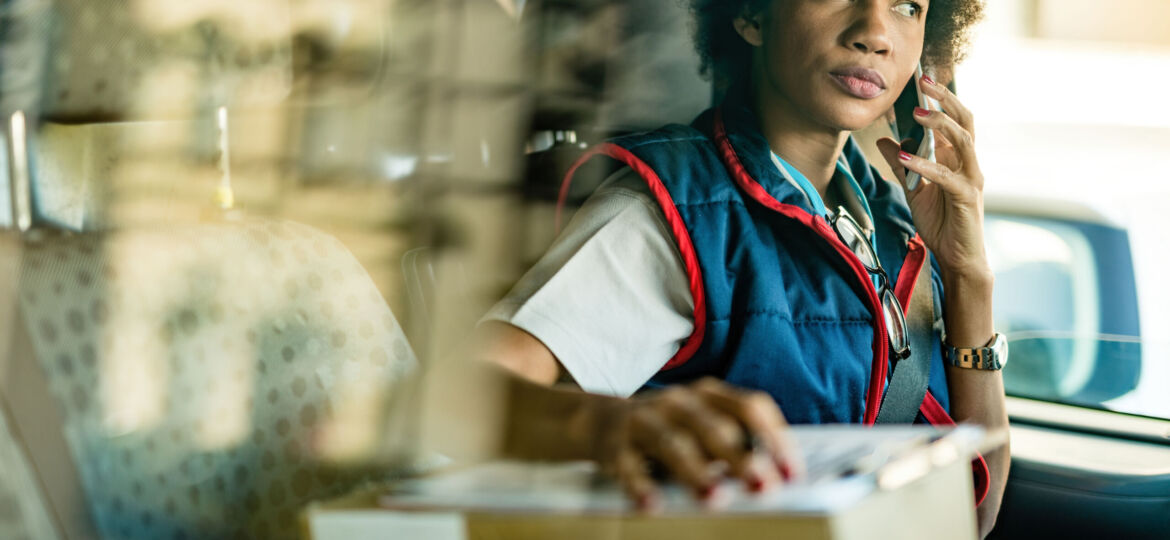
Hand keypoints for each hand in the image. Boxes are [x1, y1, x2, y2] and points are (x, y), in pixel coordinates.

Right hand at [591, 378, 802, 510]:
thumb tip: (775, 479)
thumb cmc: (669, 430)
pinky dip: (640, 485)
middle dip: (741, 458)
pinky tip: (652, 505)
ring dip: (696, 472)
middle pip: (714, 426)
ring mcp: (645, 419)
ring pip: (673, 444)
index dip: (775, 438)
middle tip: (763, 487)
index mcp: (708, 394)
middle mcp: (679, 401)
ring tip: (714, 499)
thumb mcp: (702, 426)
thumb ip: (734, 444)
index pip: (750, 407)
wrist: (599, 420)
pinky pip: (628, 465)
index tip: (793, 474)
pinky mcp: (614, 444)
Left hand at [876, 75, 990, 277]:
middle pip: (965, 120)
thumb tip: (885, 140)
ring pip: (964, 141)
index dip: (941, 97)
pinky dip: (926, 166)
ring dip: (939, 125)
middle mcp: (969, 163)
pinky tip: (905, 159)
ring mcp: (972, 179)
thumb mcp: (913, 189)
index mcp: (958, 158)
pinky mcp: (967, 198)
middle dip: (945, 99)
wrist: (957, 258)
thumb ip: (902, 165)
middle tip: (923, 82)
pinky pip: (948, 176)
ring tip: (915, 113)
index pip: (954, 119)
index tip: (922, 78)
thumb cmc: (940, 223)